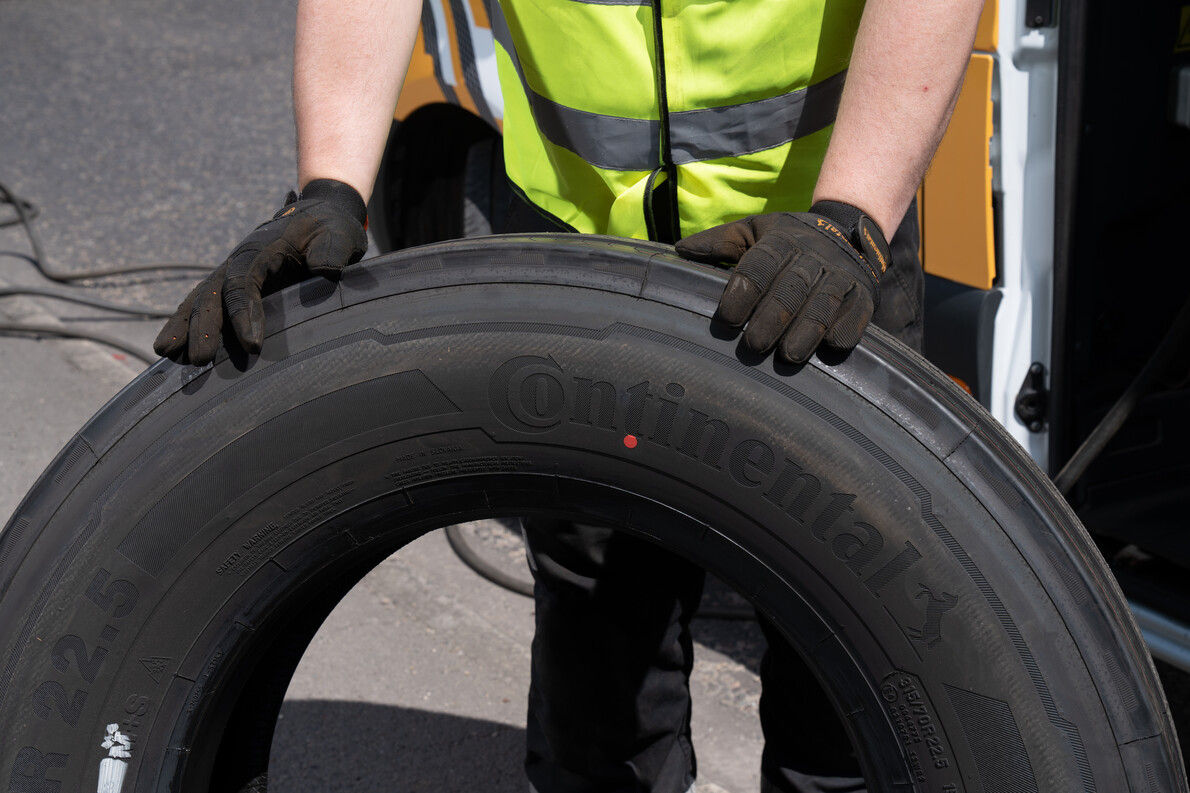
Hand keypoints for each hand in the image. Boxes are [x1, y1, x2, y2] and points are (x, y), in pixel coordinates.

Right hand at [154, 178, 367, 363]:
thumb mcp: (339, 234)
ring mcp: (232, 274)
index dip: (245, 312)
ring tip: (168, 355)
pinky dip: (186, 325)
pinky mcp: (234, 287)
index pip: (245, 282)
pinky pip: (205, 305)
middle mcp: (238, 261)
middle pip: (213, 294)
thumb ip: (332, 250)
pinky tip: (172, 350)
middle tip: (200, 361)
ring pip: (200, 300)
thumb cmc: (330, 229)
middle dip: (204, 327)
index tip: (253, 345)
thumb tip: (326, 269)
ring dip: (184, 327)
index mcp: (260, 249)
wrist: (320, 217)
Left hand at [675, 200, 890, 363]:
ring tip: (788, 356)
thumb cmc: (786, 243)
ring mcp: (841, 276)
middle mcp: (813, 257)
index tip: (726, 318)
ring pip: (824, 303)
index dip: (742, 291)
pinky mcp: (863, 296)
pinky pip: (856, 314)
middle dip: (773, 317)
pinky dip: (844, 330)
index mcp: (781, 240)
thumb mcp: (753, 232)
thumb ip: (719, 244)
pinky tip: (829, 347)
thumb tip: (680, 250)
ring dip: (807, 330)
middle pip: (791, 288)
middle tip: (753, 345)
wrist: (846, 234)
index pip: (759, 264)